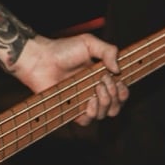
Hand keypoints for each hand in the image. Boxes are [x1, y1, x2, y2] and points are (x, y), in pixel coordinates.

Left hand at [11, 33, 128, 125]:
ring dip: (106, 101)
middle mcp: (94, 91)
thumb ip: (108, 50)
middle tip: (104, 81)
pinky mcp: (72, 110)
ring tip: (96, 88)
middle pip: (117, 104)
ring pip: (105, 113)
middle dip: (116, 95)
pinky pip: (88, 121)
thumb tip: (118, 69)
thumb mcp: (89, 43)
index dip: (124, 90)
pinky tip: (89, 100)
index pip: (121, 91)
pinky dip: (93, 112)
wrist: (41, 59)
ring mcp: (83, 101)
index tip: (118, 80)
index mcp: (101, 77)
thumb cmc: (62, 50)